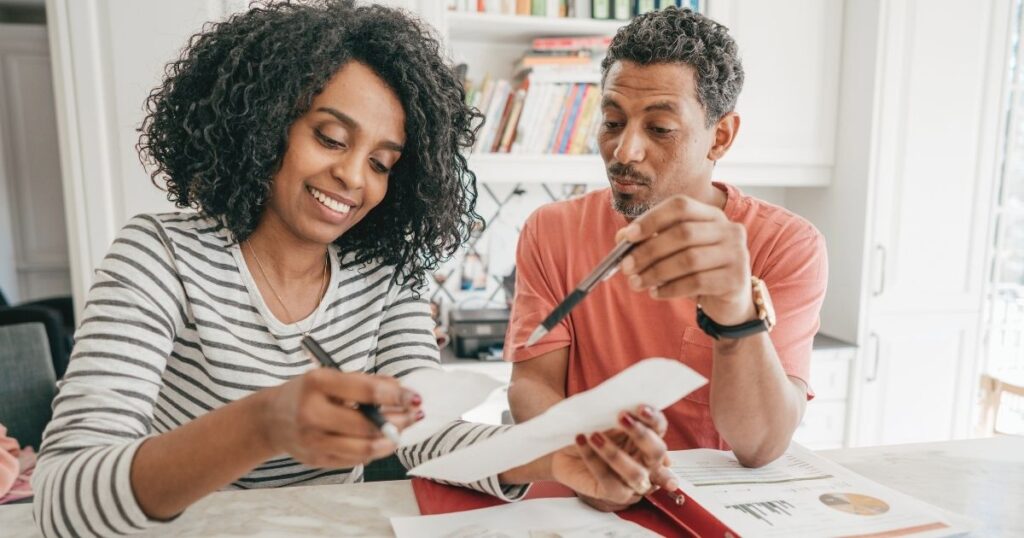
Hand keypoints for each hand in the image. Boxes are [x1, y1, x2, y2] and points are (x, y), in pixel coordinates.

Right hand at [258, 369, 421, 467]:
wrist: (271, 419)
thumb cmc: (308, 393)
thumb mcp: (331, 377)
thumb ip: (366, 382)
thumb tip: (402, 390)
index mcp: (317, 384)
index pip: (366, 391)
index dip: (396, 395)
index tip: (415, 397)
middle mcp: (312, 413)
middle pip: (367, 424)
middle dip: (398, 420)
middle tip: (415, 415)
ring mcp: (313, 440)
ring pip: (364, 448)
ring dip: (390, 441)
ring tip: (401, 431)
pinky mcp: (317, 460)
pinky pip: (355, 460)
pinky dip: (374, 451)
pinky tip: (382, 441)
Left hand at [551, 405, 677, 511]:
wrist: (562, 449)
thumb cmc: (587, 430)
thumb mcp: (602, 418)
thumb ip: (617, 413)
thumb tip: (624, 404)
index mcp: (648, 439)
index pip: (659, 427)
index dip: (653, 418)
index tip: (639, 408)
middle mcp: (646, 462)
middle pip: (657, 452)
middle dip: (641, 435)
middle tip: (621, 417)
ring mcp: (632, 481)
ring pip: (636, 474)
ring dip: (615, 453)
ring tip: (594, 435)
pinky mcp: (614, 493)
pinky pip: (610, 482)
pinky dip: (594, 461)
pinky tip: (582, 441)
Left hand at [616, 194, 754, 324]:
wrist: (729, 302)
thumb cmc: (697, 271)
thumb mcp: (675, 253)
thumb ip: (651, 241)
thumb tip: (622, 238)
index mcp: (712, 215)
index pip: (680, 206)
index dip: (652, 219)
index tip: (627, 236)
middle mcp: (729, 230)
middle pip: (683, 233)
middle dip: (648, 251)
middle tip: (626, 267)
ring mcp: (737, 254)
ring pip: (689, 259)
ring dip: (656, 272)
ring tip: (636, 283)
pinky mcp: (736, 279)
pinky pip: (697, 282)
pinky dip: (670, 288)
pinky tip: (655, 293)